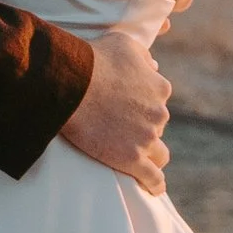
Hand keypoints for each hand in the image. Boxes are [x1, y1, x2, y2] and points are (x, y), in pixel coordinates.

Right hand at [61, 26, 170, 192]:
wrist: (72, 83)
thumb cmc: (94, 59)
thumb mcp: (124, 44)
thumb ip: (143, 56)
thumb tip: (155, 66)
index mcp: (159, 88)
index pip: (158, 102)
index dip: (143, 107)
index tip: (128, 110)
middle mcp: (159, 114)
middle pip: (157, 128)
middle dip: (143, 129)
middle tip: (121, 131)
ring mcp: (147, 138)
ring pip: (159, 154)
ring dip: (152, 156)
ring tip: (141, 162)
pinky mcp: (132, 159)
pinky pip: (152, 178)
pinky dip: (154, 184)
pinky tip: (153, 188)